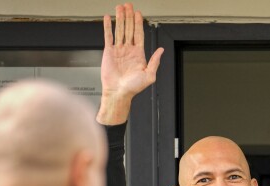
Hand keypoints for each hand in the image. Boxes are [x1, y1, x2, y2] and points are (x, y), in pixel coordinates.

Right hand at [97, 3, 163, 124]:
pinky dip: (107, 26)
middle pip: (129, 29)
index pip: (139, 34)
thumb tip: (161, 50)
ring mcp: (118, 50)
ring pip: (119, 30)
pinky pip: (108, 36)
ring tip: (119, 7)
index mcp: (139, 54)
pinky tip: (107, 18)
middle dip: (129, 16)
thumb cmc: (133, 87)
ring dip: (119, 18)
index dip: (139, 23)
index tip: (138, 13)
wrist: (118, 92)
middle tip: (128, 5)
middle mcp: (128, 50)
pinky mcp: (109, 52)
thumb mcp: (149, 75)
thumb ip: (155, 61)